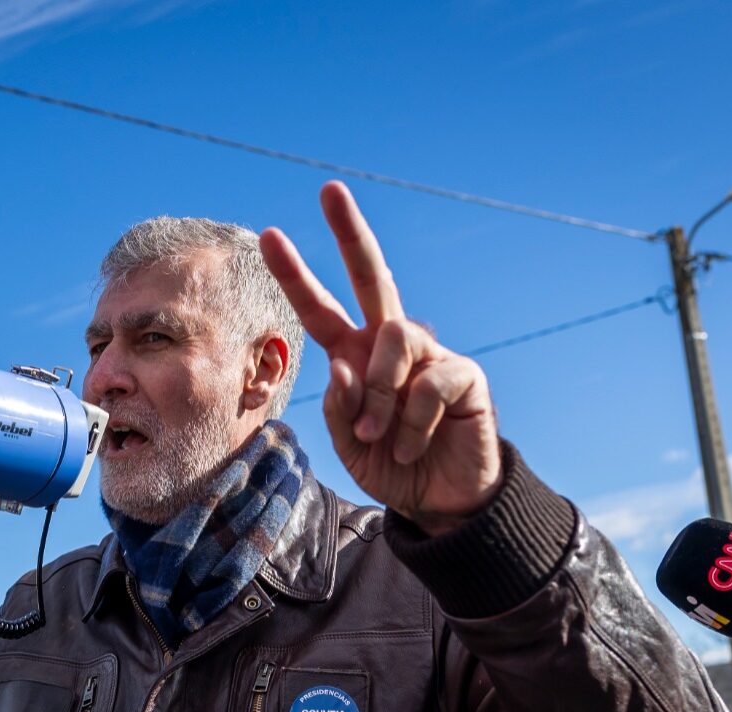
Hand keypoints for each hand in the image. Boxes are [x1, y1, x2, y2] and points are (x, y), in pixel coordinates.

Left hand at [259, 181, 501, 533]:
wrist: (440, 502)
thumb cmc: (390, 466)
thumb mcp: (349, 444)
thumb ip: (339, 407)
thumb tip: (343, 365)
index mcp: (354, 356)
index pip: (320, 309)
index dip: (294, 276)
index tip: (267, 236)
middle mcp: (390, 345)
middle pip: (371, 276)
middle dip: (349, 231)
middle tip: (329, 189)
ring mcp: (429, 355)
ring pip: (393, 338)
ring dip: (379, 394)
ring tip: (381, 436)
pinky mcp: (464, 374)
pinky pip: (428, 381)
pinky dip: (412, 421)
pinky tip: (415, 444)